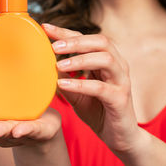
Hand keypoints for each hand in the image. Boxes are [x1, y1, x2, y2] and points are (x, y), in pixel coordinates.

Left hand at [42, 23, 145, 154]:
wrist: (119, 137)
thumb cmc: (98, 111)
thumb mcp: (76, 93)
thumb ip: (64, 78)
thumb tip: (43, 64)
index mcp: (107, 60)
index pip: (87, 39)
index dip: (66, 32)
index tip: (45, 28)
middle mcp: (118, 66)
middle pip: (101, 42)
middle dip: (75, 41)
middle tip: (54, 46)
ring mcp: (121, 82)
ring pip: (105, 59)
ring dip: (80, 60)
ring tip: (58, 65)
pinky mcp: (120, 99)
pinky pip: (101, 88)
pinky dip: (81, 84)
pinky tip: (63, 85)